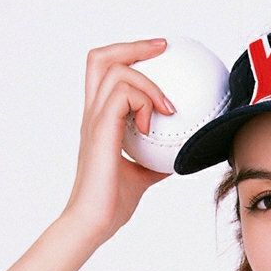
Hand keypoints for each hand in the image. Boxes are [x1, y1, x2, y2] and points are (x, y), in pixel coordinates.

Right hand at [60, 38, 176, 244]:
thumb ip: (155, 161)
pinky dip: (144, 102)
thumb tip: (178, 156)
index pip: (106, 72)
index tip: (160, 54)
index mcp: (99, 120)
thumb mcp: (142, 177)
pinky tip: (155, 124)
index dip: (130, 55)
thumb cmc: (111, 204)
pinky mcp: (101, 129)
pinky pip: (123, 95)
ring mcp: (95, 119)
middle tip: (163, 49)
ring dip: (147, 84)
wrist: (93, 222)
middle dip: (134, 47)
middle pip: (101, 58)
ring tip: (167, 110)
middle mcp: (93, 113)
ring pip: (116, 71)